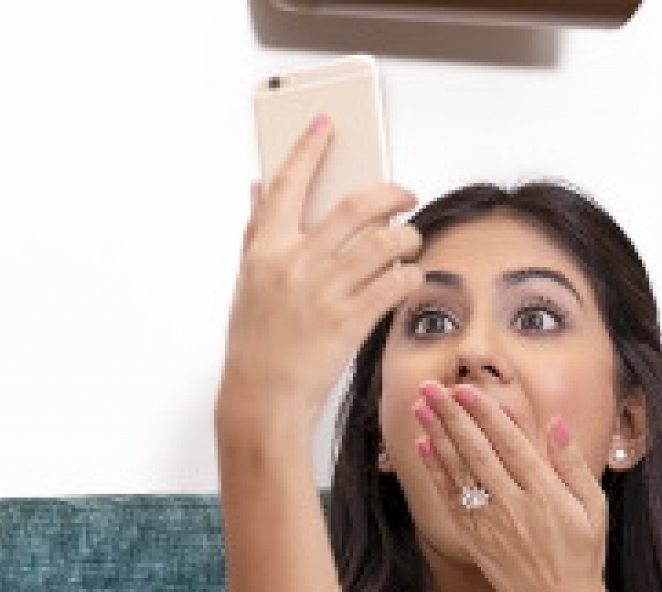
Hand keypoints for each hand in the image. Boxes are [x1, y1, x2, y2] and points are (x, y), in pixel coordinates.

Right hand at [217, 116, 424, 434]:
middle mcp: (296, 264)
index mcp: (266, 249)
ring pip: (385, 243)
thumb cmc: (256, 341)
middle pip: (354, 206)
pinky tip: (410, 277)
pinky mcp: (350, 321)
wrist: (262, 397)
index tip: (326, 124)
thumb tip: (258, 187)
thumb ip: (257, 232)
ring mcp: (325, 292)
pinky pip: (394, 284)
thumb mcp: (249, 282)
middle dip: (390, 193)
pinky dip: (409, 275)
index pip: (287, 184)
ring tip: (412, 243)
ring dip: (408, 238)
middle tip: (406, 194)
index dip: (308, 149)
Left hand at [412, 381, 612, 591]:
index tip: (465, 389)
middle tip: (430, 387)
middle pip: (476, 452)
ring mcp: (490, 523)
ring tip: (421, 407)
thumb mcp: (593, 507)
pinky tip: (424, 447)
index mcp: (545, 493)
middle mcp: (513, 505)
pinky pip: (451, 498)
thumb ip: (572, 464)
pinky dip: (436, 472)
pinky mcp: (474, 538)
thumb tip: (557, 424)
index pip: (509, 444)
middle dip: (451, 416)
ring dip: (437, 436)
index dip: (485, 415)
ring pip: (458, 471)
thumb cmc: (582, 555)